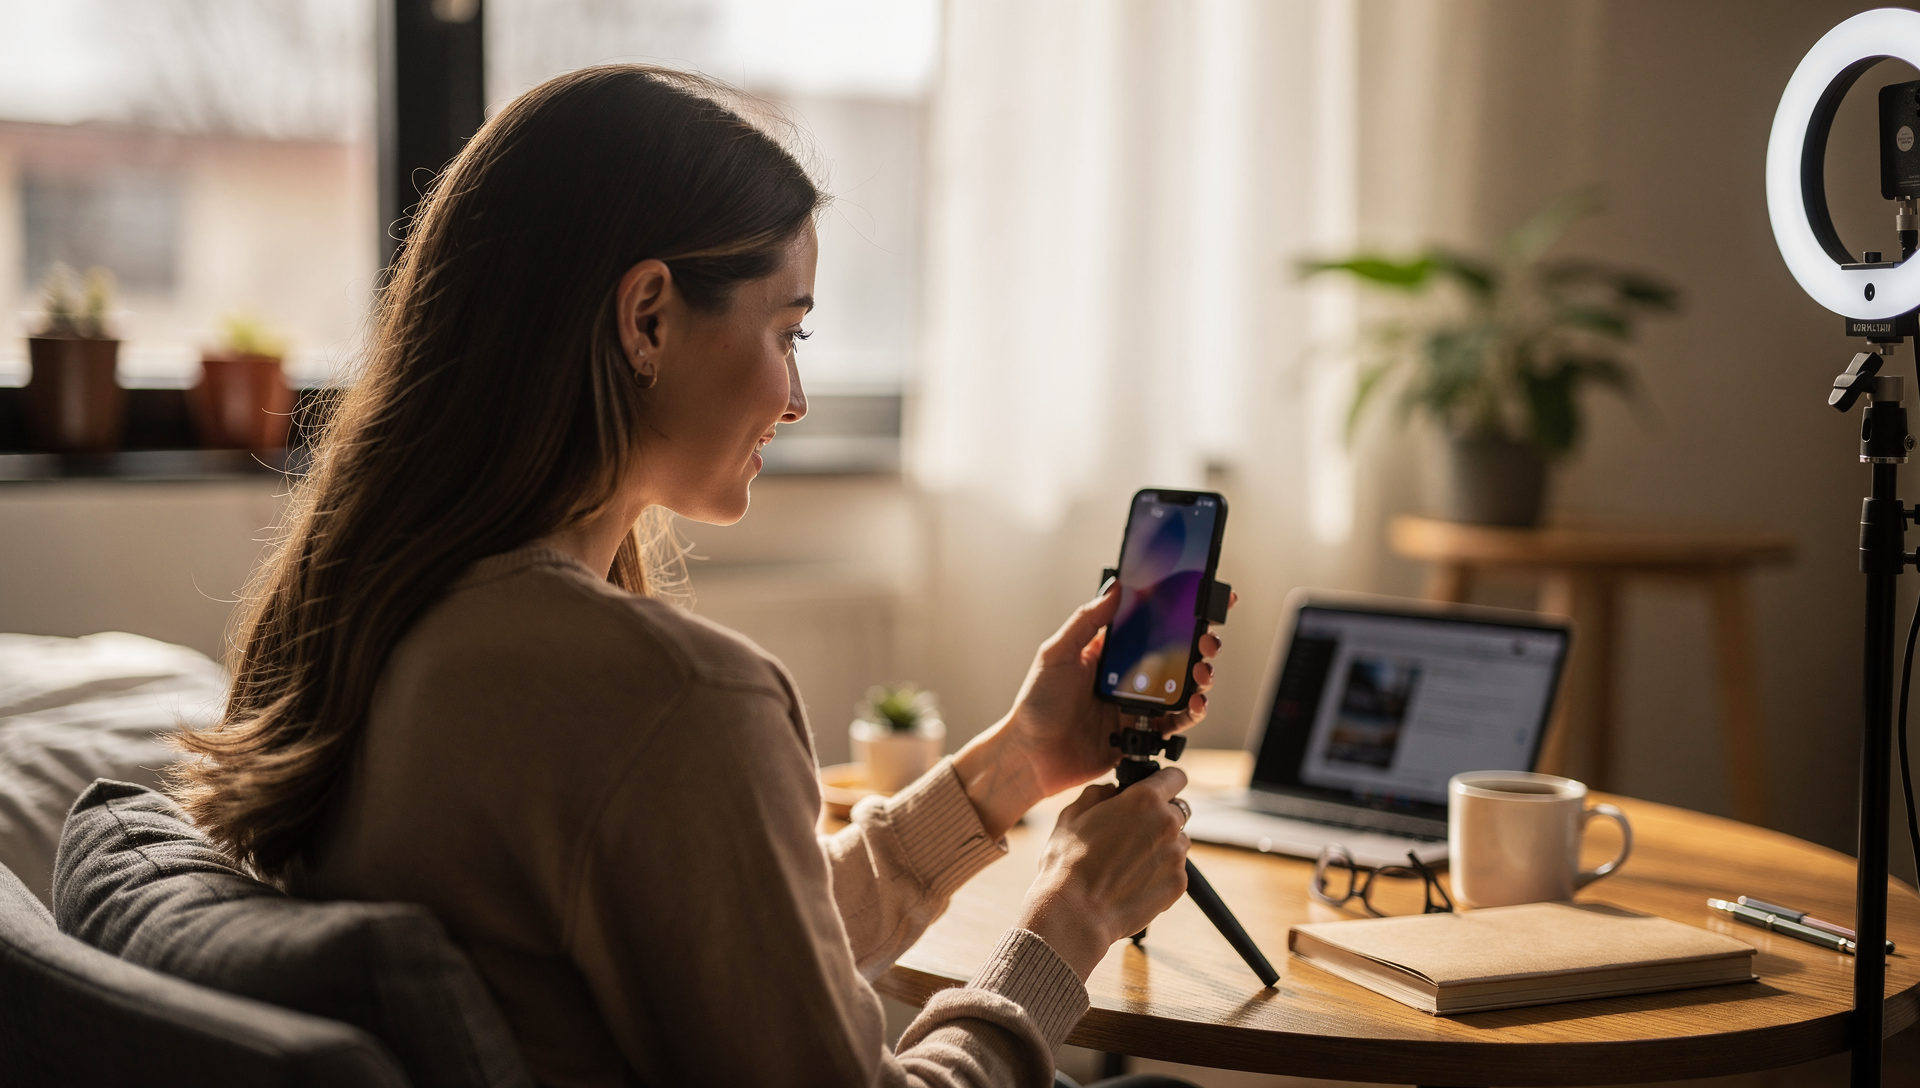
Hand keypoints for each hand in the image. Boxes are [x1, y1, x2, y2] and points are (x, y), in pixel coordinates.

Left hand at [952, 583, 1229, 835]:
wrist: (1030, 757)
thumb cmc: (1036, 704)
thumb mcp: (1056, 654)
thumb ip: (1086, 621)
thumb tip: (1115, 586)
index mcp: (1110, 652)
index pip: (1150, 624)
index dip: (1178, 611)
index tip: (1203, 595)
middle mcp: (1129, 676)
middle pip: (1176, 654)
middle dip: (1200, 643)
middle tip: (1208, 639)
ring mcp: (1138, 705)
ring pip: (1183, 686)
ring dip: (1201, 676)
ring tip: (1203, 672)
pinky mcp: (1142, 733)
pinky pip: (1176, 722)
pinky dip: (1192, 712)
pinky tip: (1195, 703)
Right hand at [1014, 766, 1191, 979]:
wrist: (1076, 913)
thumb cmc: (1068, 864)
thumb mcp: (1072, 815)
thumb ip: (1097, 794)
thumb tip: (1111, 791)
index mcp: (1144, 800)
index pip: (1175, 777)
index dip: (1164, 780)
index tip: (1157, 787)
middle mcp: (1167, 824)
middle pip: (1178, 810)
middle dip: (1160, 816)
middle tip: (1133, 832)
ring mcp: (1176, 856)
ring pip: (1178, 842)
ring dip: (1162, 845)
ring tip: (1130, 862)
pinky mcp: (1179, 884)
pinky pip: (1175, 870)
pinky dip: (1160, 873)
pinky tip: (1133, 882)